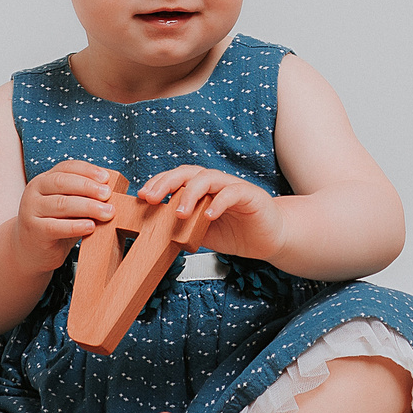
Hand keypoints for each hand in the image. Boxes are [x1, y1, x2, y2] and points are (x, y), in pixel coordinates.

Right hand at [13, 159, 118, 271]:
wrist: (29, 250)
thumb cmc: (55, 224)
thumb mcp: (67, 206)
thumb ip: (82, 196)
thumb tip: (111, 191)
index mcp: (44, 179)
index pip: (66, 168)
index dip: (87, 171)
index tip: (106, 178)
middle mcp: (34, 191)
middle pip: (63, 183)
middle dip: (88, 187)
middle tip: (108, 195)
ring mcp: (31, 210)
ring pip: (61, 204)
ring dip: (87, 207)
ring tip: (107, 213)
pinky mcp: (34, 230)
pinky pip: (55, 227)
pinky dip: (75, 226)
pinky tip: (91, 227)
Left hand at [135, 164, 286, 260]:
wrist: (270, 239)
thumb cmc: (237, 233)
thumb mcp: (202, 233)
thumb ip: (183, 227)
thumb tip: (155, 230)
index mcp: (202, 190)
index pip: (177, 179)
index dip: (159, 184)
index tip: (142, 197)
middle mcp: (216, 183)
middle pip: (188, 172)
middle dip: (167, 182)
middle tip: (151, 198)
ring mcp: (233, 187)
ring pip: (207, 178)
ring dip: (190, 194)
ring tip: (179, 213)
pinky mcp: (250, 195)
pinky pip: (232, 193)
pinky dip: (219, 203)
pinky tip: (208, 216)